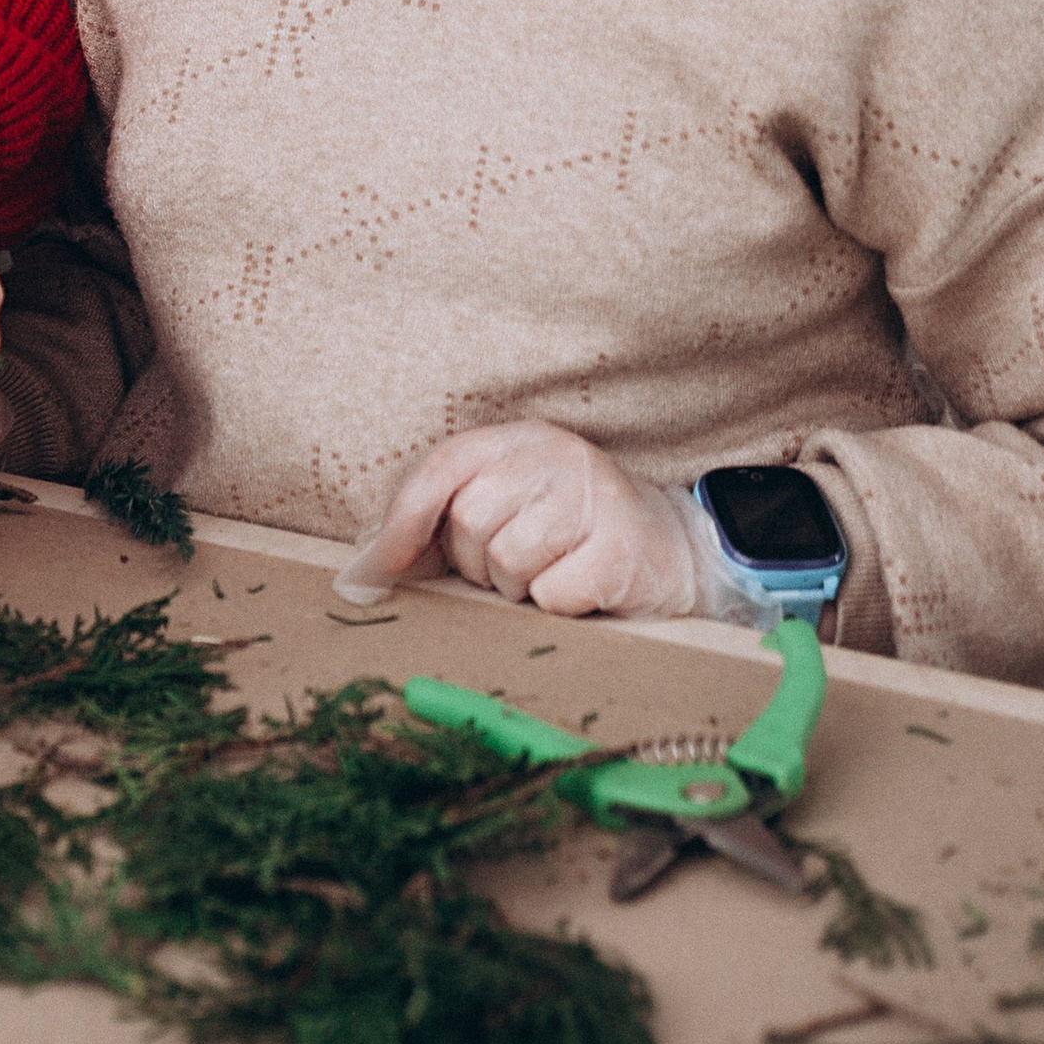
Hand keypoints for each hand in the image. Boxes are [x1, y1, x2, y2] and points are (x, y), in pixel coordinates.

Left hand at [343, 421, 699, 618]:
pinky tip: (583, 587)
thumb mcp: (512, 502)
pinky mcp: (619, 547)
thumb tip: (371, 563)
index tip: (383, 567)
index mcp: (519, 439)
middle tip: (517, 564)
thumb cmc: (571, 532)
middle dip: (479, 564)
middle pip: (469, 524)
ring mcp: (592, 497)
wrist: (672, 552)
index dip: (404, 519)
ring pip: (507, 563)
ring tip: (551, 571)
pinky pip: (550, 595)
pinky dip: (558, 604)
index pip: (443, 467)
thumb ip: (448, 517)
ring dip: (519, 587)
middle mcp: (555, 455)